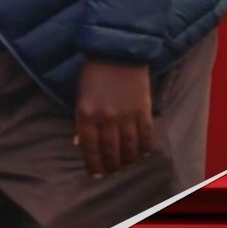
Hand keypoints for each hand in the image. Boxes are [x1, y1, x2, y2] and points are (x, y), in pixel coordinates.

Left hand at [74, 60, 154, 178]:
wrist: (118, 52)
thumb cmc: (93, 73)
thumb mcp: (80, 96)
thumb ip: (81, 121)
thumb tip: (80, 143)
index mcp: (86, 114)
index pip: (89, 148)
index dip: (92, 164)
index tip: (94, 174)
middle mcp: (106, 118)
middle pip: (110, 152)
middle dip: (110, 166)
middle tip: (111, 172)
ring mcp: (127, 115)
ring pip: (129, 148)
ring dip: (127, 160)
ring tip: (125, 164)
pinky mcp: (144, 111)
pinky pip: (146, 137)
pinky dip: (144, 148)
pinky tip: (141, 153)